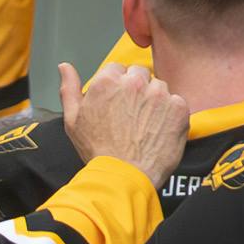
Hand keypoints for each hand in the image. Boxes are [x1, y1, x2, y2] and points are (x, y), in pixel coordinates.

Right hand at [64, 58, 187, 182]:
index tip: (117, 104)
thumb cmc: (98, 152)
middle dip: (137, 89)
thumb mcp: (73, 120)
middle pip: (140, 74)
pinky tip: (159, 131)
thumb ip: (69, 89)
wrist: (124, 177)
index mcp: (107, 81)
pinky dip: (170, 114)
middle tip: (132, 115)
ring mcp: (158, 94)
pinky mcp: (178, 108)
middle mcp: (134, 82)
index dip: (117, 87)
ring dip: (155, 100)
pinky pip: (177, 102)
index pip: (117, 69)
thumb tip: (65, 67)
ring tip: (145, 125)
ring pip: (159, 87)